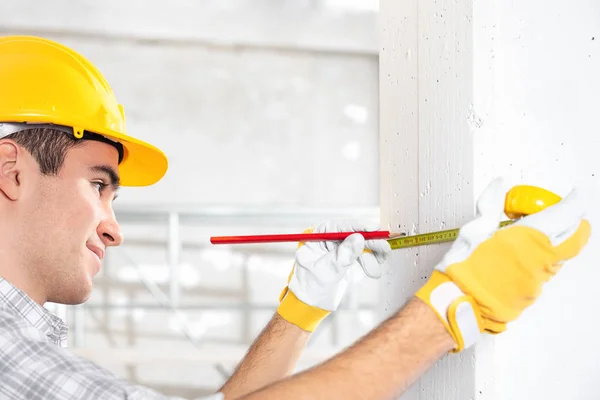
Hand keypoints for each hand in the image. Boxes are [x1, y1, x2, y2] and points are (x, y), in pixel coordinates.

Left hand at [277, 219, 391, 331]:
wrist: (311, 304)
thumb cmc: (309, 287)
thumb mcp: (325, 271)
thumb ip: (342, 256)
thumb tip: (358, 239)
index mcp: (319, 237)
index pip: (340, 226)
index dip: (358, 226)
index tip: (373, 229)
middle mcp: (332, 239)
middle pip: (355, 234)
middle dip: (371, 242)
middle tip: (383, 248)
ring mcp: (343, 249)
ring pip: (364, 245)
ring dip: (373, 255)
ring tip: (374, 270)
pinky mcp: (351, 259)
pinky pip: (366, 255)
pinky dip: (373, 261)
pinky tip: (374, 270)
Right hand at [416, 178, 591, 351]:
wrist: (459, 301)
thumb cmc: (464, 268)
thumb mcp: (475, 228)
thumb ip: (492, 204)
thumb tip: (499, 185)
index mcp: (528, 238)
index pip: (566, 214)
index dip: (573, 202)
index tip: (572, 196)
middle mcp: (541, 259)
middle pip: (575, 235)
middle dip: (571, 221)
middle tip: (558, 213)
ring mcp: (541, 277)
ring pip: (562, 254)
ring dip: (556, 240)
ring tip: (533, 234)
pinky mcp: (535, 291)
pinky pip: (547, 270)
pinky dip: (542, 258)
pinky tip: (522, 254)